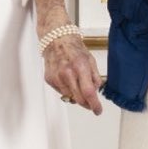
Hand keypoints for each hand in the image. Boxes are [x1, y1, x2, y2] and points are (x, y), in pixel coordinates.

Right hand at [32, 0, 101, 114]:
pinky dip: (67, 91)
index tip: (98, 110)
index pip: (88, 92)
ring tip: (80, 88)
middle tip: (92, 104)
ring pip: (69, 97)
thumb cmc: (73, 46)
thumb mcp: (90, 58)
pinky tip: (69, 82)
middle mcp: (67, 73)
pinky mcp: (49, 80)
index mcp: (80, 66)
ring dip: (77, 97)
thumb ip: (94, 76)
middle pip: (79, 99)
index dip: (94, 104)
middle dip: (87, 104)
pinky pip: (61, 92)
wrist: (55, 38)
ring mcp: (57, 77)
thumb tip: (96, 90)